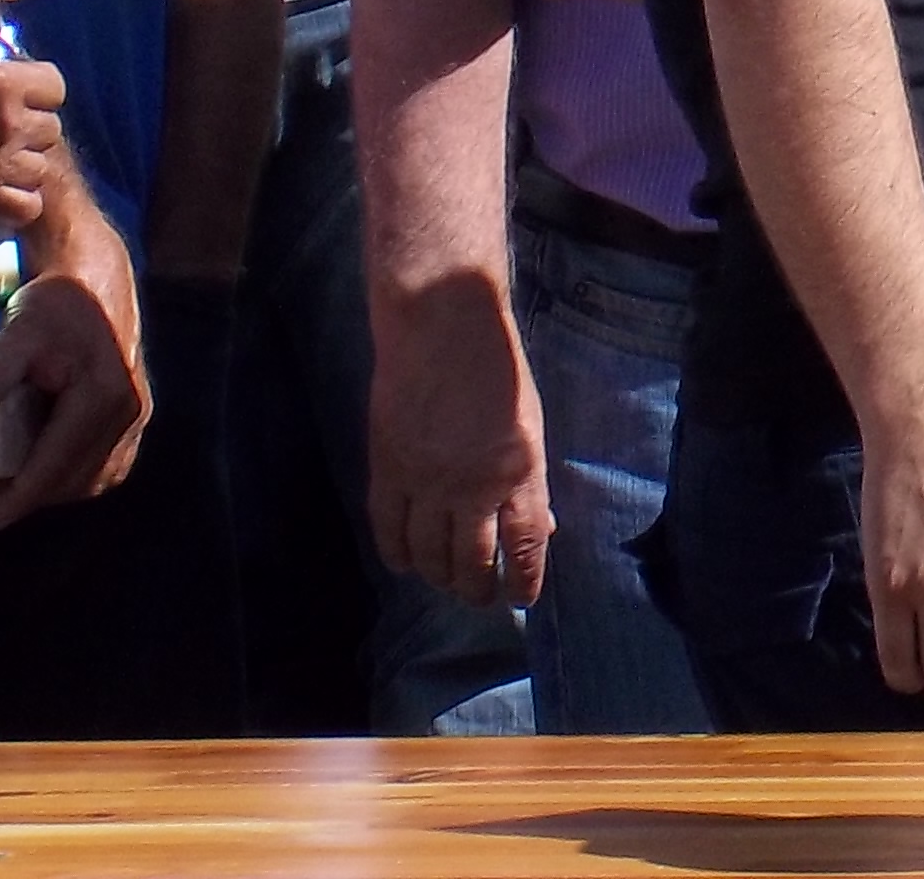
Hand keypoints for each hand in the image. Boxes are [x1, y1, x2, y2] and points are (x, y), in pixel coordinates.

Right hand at [0, 55, 67, 230]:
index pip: (55, 86)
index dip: (39, 95)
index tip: (18, 100)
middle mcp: (9, 120)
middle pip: (48, 129)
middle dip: (26, 134)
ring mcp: (2, 162)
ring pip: (40, 168)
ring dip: (20, 170)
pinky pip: (27, 205)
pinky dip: (13, 205)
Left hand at [0, 212, 149, 527]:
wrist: (96, 276)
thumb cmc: (57, 302)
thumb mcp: (21, 326)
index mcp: (103, 396)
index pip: (58, 463)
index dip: (22, 497)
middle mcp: (129, 410)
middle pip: (77, 476)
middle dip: (32, 495)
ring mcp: (137, 413)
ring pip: (96, 473)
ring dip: (54, 488)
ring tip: (10, 487)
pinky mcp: (135, 409)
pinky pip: (109, 461)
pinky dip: (76, 474)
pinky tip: (47, 469)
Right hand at [368, 293, 553, 608]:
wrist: (441, 324)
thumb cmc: (497, 368)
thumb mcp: (531, 424)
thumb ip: (528, 479)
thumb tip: (536, 527)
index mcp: (519, 470)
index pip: (525, 545)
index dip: (525, 580)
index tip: (523, 599)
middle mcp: (472, 486)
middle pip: (473, 561)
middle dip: (479, 588)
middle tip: (481, 598)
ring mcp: (425, 482)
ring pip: (429, 556)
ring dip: (440, 578)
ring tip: (448, 584)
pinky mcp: (387, 471)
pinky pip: (389, 531)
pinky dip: (398, 555)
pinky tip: (407, 564)